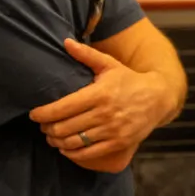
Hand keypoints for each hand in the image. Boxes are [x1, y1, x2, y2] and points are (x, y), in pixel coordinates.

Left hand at [29, 39, 170, 169]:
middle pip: (63, 128)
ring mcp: (112, 130)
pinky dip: (71, 153)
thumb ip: (87, 55)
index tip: (34, 114)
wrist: (159, 97)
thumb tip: (65, 42)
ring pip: (72, 142)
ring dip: (56, 141)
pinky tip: (66, 147)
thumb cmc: (130, 80)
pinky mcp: (117, 143)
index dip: (42, 113)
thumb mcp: (110, 65)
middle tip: (42, 125)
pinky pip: (86, 154)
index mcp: (100, 93)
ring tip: (52, 136)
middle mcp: (105, 113)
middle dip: (47, 128)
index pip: (62, 108)